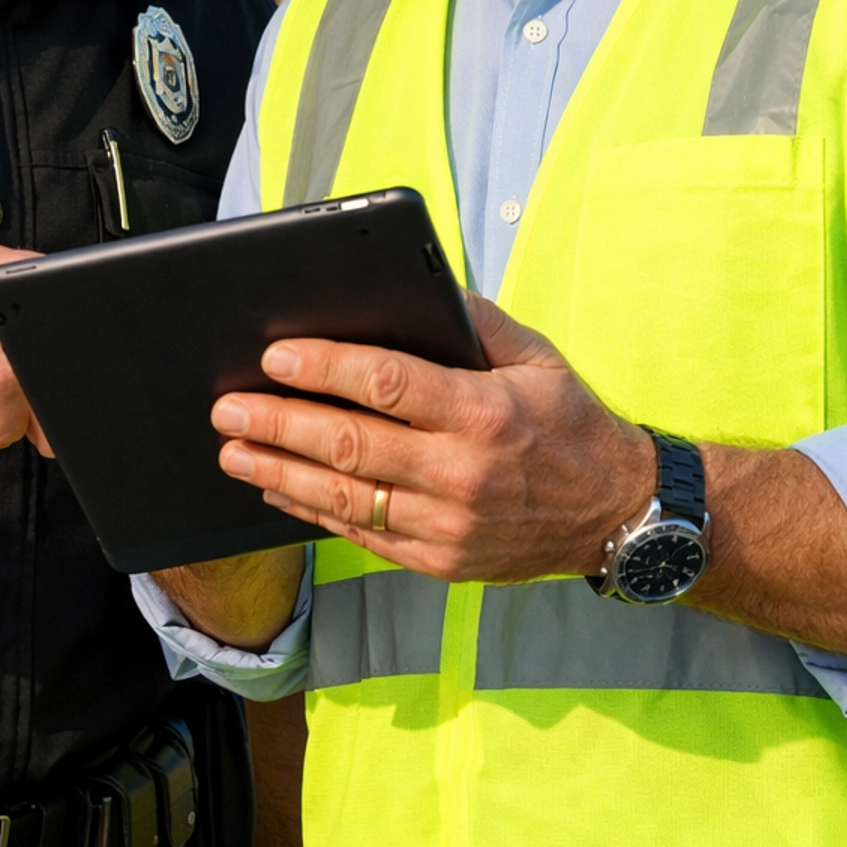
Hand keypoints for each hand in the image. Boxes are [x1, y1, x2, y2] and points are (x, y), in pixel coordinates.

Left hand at [210, 294, 650, 582]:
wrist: (617, 515)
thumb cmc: (571, 423)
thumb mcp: (535, 356)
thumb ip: (471, 319)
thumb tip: (412, 285)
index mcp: (485, 413)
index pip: (387, 384)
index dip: (324, 368)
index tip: (276, 355)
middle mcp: (463, 474)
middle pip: (349, 443)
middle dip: (278, 422)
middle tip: (228, 407)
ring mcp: (449, 526)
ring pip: (343, 497)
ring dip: (278, 472)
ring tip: (233, 451)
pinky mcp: (440, 561)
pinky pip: (361, 535)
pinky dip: (311, 511)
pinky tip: (277, 490)